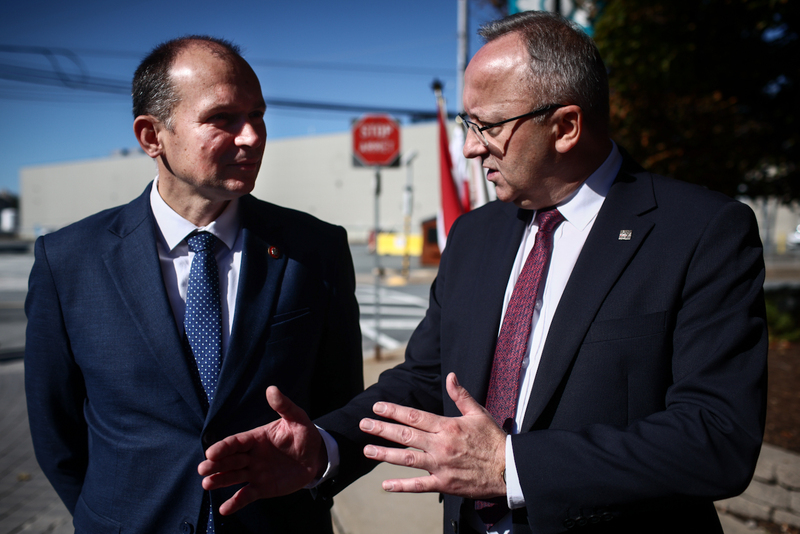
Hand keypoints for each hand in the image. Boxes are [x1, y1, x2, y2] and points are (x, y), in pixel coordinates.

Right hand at [198, 386, 325, 514]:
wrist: (316, 456)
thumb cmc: (304, 434)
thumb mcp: (297, 418)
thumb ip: (284, 406)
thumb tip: (271, 389)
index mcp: (256, 438)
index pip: (236, 442)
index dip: (224, 447)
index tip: (211, 452)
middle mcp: (251, 456)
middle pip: (230, 460)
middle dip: (215, 464)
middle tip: (203, 469)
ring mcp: (255, 473)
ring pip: (233, 477)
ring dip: (220, 481)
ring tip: (207, 485)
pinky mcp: (262, 488)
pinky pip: (246, 496)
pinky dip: (235, 503)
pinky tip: (223, 509)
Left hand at [359, 372, 506, 499]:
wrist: (508, 468)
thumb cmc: (493, 439)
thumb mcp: (478, 413)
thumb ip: (460, 395)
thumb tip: (450, 376)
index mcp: (447, 426)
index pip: (414, 416)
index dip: (393, 411)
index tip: (377, 407)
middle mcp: (440, 445)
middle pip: (405, 435)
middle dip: (382, 429)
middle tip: (363, 424)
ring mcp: (440, 465)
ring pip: (407, 459)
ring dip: (385, 454)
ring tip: (367, 450)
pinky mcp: (444, 483)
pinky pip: (419, 485)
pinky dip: (401, 486)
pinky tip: (386, 485)